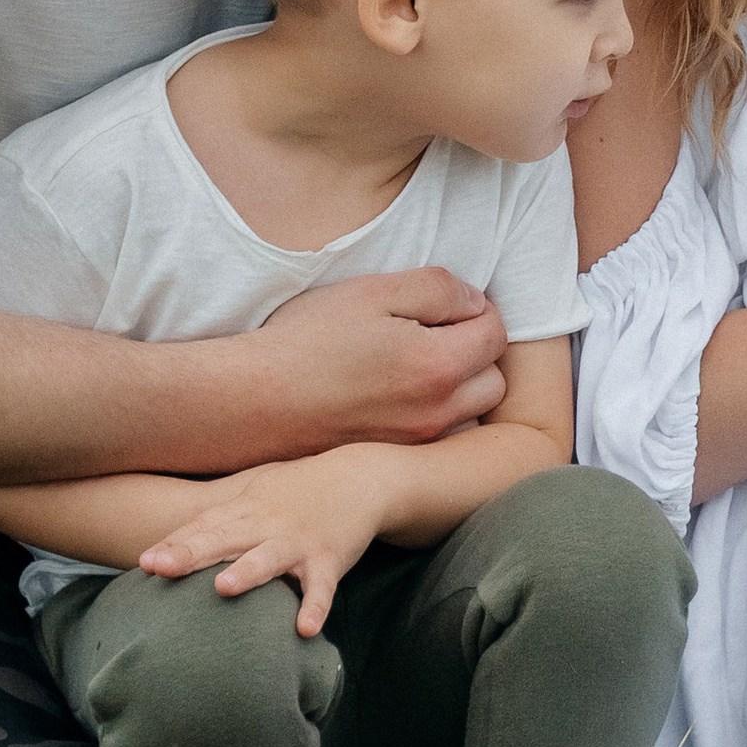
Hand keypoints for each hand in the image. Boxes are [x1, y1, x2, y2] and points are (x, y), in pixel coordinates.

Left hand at [137, 449, 394, 635]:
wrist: (358, 478)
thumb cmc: (297, 491)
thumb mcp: (255, 494)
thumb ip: (217, 518)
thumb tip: (169, 542)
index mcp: (245, 510)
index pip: (203, 527)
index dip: (173, 544)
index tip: (144, 563)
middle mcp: (267, 525)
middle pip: (224, 539)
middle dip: (191, 554)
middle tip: (159, 567)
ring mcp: (298, 542)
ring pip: (269, 558)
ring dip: (248, 572)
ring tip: (223, 588)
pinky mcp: (329, 559)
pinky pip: (321, 588)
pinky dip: (315, 607)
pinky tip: (304, 630)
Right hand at [253, 269, 508, 451]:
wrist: (250, 402)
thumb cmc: (307, 341)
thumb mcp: (373, 291)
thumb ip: (437, 289)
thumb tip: (473, 301)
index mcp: (440, 367)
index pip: (496, 333)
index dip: (476, 308)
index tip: (444, 303)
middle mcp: (438, 413)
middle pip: (493, 379)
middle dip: (476, 351)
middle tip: (434, 331)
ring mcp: (416, 441)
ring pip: (468, 411)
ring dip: (459, 385)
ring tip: (414, 361)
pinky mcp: (392, 457)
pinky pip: (435, 432)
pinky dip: (429, 411)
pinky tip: (390, 392)